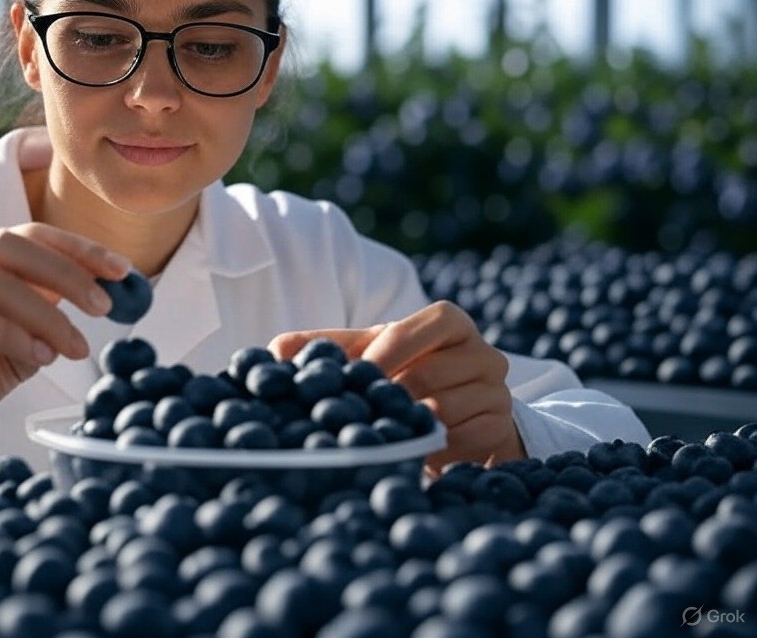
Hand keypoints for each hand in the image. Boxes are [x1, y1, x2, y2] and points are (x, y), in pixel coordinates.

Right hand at [0, 223, 129, 460]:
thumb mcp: (13, 342)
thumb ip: (44, 314)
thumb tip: (99, 291)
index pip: (25, 234)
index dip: (76, 247)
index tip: (122, 270)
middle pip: (8, 245)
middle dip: (66, 272)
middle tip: (104, 306)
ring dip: (46, 315)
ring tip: (76, 347)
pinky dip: (13, 335)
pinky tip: (40, 358)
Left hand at [269, 301, 525, 474]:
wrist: (456, 417)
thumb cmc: (402, 374)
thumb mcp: (368, 355)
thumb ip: (326, 348)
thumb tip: (275, 351)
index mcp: (449, 322)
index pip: (428, 323)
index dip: (393, 349)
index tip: (360, 374)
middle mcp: (482, 352)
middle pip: (432, 372)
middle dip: (392, 396)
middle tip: (362, 415)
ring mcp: (497, 391)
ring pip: (447, 409)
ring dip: (409, 427)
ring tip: (384, 436)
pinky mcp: (501, 428)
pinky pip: (464, 439)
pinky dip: (433, 449)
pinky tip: (413, 454)